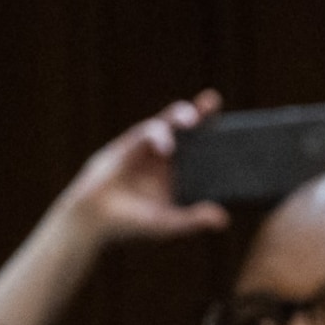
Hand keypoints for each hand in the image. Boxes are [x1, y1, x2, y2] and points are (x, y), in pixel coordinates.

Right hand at [0, 92, 230, 324]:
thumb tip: (223, 220)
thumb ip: (192, 220)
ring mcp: (143, 146)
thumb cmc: (128, 223)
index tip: (232, 122)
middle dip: (199, 111)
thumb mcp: (166, 223)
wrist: (92, 221)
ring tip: (191, 120)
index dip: (214, 131)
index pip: (199, 143)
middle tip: (212, 102)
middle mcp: (162, 153)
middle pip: (185, 125)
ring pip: (165, 122)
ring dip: (179, 116)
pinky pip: (145, 132)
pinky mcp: (126, 145)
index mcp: (176, 168)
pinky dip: (157, 136)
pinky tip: (166, 148)